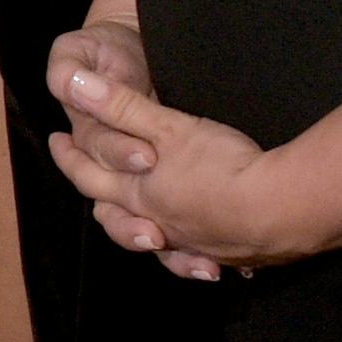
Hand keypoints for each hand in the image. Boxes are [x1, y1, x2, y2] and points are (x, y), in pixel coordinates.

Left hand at [50, 62, 299, 279]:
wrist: (283, 211)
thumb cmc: (220, 166)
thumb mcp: (166, 126)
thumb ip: (118, 105)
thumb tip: (71, 84)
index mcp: (139, 194)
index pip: (90, 176)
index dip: (71, 157)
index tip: (58, 142)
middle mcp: (161, 224)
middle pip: (118, 218)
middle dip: (101, 201)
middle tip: (89, 182)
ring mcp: (195, 245)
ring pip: (160, 245)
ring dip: (147, 235)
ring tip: (148, 232)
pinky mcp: (231, 254)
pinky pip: (203, 257)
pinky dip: (197, 256)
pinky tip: (210, 258)